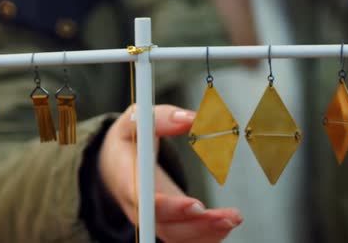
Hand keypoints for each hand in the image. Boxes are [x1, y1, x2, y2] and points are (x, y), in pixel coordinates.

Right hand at [99, 105, 242, 242]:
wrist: (114, 164)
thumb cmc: (128, 139)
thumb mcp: (136, 119)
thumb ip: (162, 117)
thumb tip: (193, 118)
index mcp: (126, 176)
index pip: (143, 199)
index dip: (167, 206)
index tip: (195, 204)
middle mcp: (137, 204)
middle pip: (163, 224)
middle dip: (195, 224)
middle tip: (227, 216)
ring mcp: (151, 218)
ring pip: (176, 236)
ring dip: (206, 232)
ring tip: (233, 218)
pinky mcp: (165, 223)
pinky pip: (183, 239)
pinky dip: (205, 236)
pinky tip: (225, 225)